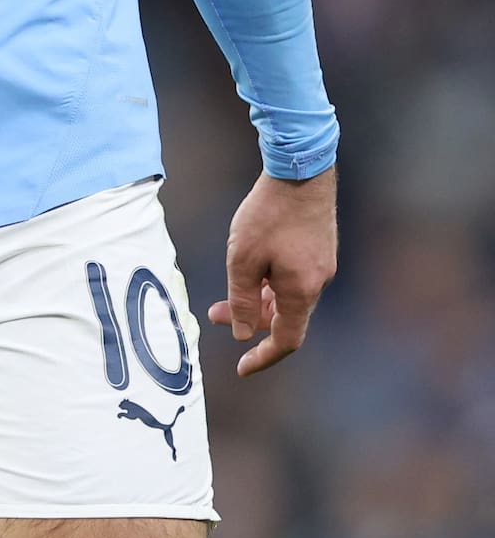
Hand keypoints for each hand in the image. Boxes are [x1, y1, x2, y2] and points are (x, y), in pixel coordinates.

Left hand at [209, 167, 336, 376]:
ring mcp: (321, 263)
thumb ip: (241, 300)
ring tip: (227, 290)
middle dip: (249, 320)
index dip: (263, 357)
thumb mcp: (243, 259)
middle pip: (284, 317)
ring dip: (258, 298)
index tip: (241, 367)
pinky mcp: (319, 246)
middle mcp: (318, 282)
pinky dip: (271, 282)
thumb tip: (241, 332)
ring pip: (287, 295)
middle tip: (215, 314)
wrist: (300, 170)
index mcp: (301, 291)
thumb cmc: (269, 214)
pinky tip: (252, 267)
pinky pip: (294, 277)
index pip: (286, 340)